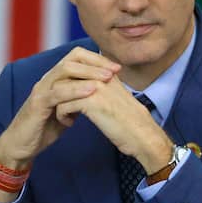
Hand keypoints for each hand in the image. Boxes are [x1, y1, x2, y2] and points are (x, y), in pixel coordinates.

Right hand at [0, 47, 120, 169]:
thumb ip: (78, 99)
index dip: (97, 59)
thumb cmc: (43, 128)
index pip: (76, 58)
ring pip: (64, 71)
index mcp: (55, 79)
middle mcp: (47, 80)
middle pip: (72, 59)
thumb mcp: (66, 110)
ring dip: (89, 73)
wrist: (21, 146)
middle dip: (96, 63)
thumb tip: (99, 94)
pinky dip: (75, 90)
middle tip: (115, 70)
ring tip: (107, 78)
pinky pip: (57, 93)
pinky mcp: (37, 104)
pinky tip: (91, 91)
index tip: (116, 68)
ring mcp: (41, 90)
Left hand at [56, 75, 172, 173]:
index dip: (67, 81)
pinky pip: (63, 105)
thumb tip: (86, 88)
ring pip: (61, 89)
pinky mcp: (91, 102)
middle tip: (61, 105)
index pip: (77, 66)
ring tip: (64, 115)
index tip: (66, 96)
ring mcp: (96, 87)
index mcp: (107, 73)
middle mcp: (101, 76)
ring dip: (58, 103)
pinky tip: (70, 123)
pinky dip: (62, 116)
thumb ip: (103, 89)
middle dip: (59, 90)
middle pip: (66, 75)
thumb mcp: (116, 98)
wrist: (143, 136)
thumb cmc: (130, 122)